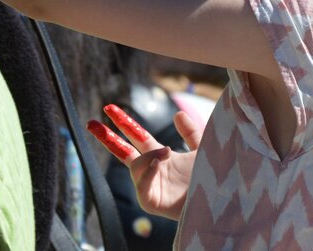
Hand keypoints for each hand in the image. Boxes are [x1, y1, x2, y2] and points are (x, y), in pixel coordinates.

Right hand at [87, 104, 203, 220]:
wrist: (222, 201)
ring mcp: (150, 187)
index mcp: (161, 157)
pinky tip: (160, 162)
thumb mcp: (204, 149)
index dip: (124, 123)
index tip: (109, 108)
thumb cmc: (214, 178)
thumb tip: (177, 113)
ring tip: (167, 152)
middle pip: (123, 151)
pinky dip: (148, 172)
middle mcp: (152, 170)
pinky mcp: (152, 203)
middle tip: (90, 123)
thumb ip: (191, 132)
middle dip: (107, 137)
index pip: (137, 136)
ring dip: (149, 156)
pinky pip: (142, 186)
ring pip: (136, 166)